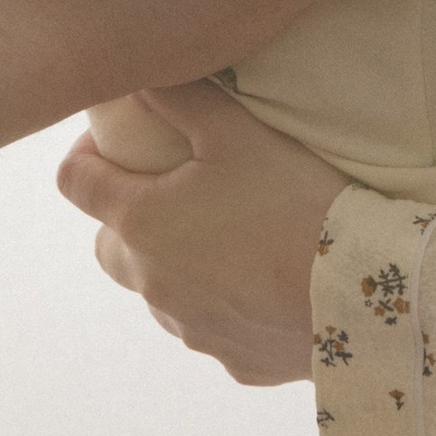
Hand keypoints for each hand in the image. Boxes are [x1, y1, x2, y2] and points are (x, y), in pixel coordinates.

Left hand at [58, 79, 340, 385]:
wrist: (361, 294)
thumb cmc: (292, 201)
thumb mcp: (234, 130)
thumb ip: (177, 97)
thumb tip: (138, 74)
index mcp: (140, 223)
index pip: (74, 183)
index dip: (84, 154)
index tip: (111, 138)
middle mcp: (151, 283)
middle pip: (110, 245)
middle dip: (127, 216)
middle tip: (175, 188)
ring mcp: (189, 328)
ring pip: (160, 290)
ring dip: (177, 263)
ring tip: (232, 233)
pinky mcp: (232, 360)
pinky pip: (213, 325)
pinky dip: (226, 302)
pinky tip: (268, 279)